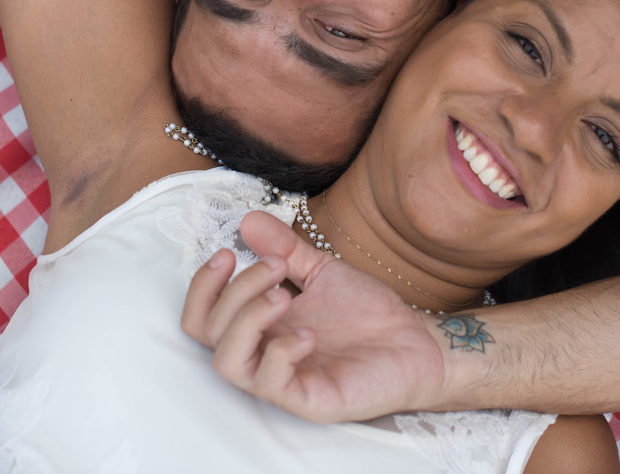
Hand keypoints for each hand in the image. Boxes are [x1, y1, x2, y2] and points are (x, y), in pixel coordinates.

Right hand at [181, 210, 450, 421]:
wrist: (416, 341)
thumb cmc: (367, 313)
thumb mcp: (322, 271)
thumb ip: (285, 249)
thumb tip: (249, 219)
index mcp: (259, 327)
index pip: (202, 317)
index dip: (203, 285)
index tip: (230, 251)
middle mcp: (262, 354)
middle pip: (209, 332)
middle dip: (236, 290)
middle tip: (277, 267)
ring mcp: (282, 380)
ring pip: (227, 363)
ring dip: (247, 319)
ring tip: (285, 295)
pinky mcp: (308, 400)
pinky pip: (271, 383)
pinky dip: (282, 351)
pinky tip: (310, 332)